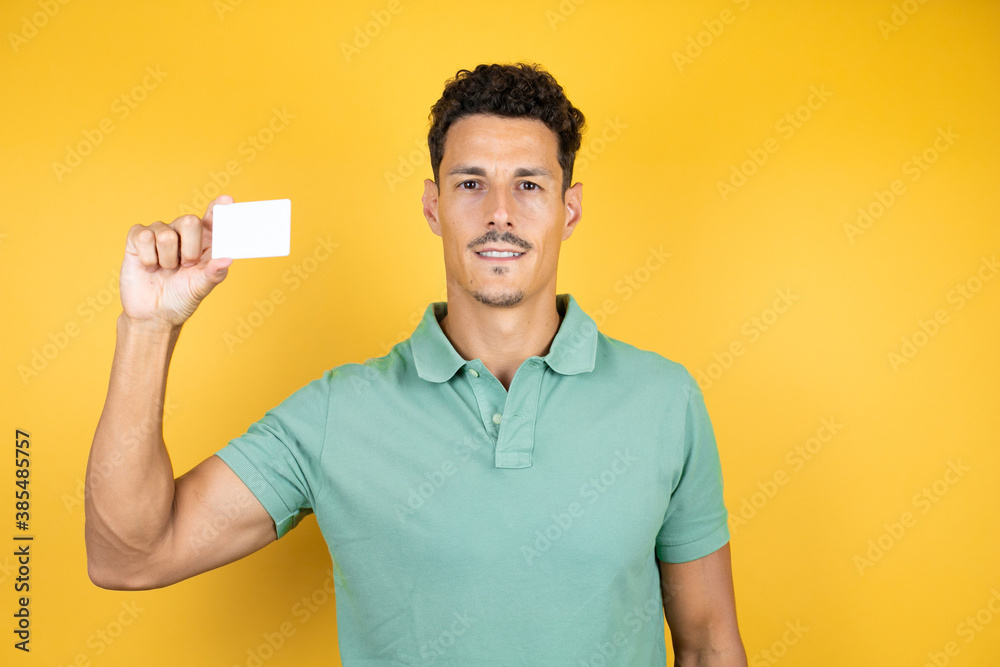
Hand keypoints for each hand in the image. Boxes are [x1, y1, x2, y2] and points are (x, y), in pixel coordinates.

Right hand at [120, 195, 234, 329]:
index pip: (213, 218)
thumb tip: (227, 259)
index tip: (226, 201)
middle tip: (186, 265)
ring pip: (166, 234)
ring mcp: (160, 233)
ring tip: (166, 270)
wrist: (153, 314)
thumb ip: (214, 274)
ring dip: (167, 259)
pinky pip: (144, 237)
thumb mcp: (201, 288)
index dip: (219, 208)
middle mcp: (183, 233)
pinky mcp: (138, 238)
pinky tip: (149, 267)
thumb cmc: (181, 298)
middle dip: (189, 248)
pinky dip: (148, 258)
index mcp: (205, 242)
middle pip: (190, 220)